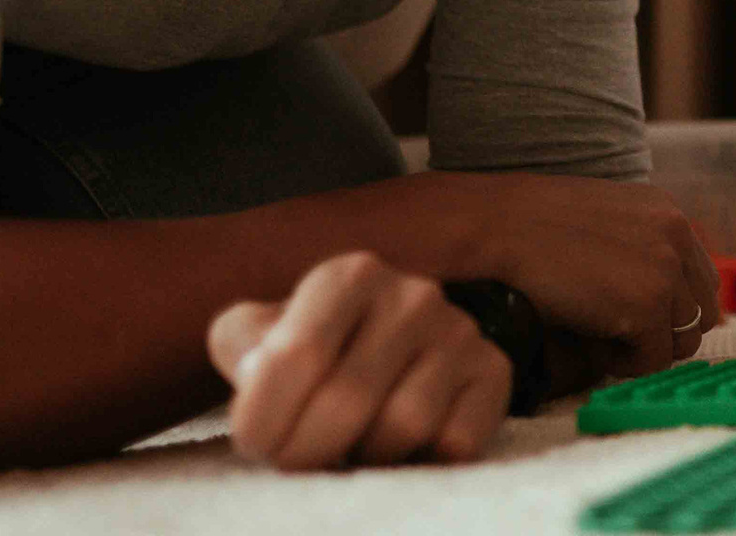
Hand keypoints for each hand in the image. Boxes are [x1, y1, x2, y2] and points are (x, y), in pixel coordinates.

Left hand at [206, 252, 509, 470]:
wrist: (388, 355)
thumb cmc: (312, 354)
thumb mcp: (258, 335)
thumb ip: (241, 342)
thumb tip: (262, 367)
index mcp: (350, 274)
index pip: (294, 357)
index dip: (263, 419)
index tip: (256, 442)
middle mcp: (414, 293)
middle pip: (347, 400)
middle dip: (306, 451)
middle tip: (294, 462)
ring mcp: (460, 331)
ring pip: (405, 424)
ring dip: (365, 455)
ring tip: (350, 446)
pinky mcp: (494, 372)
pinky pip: (457, 440)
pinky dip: (421, 460)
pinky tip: (400, 447)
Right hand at [412, 172, 719, 377]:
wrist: (497, 228)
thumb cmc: (531, 230)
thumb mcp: (603, 225)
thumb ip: (639, 253)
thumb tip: (661, 306)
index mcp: (668, 213)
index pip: (701, 281)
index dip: (670, 311)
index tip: (633, 321)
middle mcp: (677, 235)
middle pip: (701, 315)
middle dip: (662, 333)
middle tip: (613, 333)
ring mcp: (667, 269)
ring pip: (681, 342)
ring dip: (641, 347)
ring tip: (595, 333)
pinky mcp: (648, 304)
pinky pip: (652, 361)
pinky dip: (621, 362)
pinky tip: (587, 339)